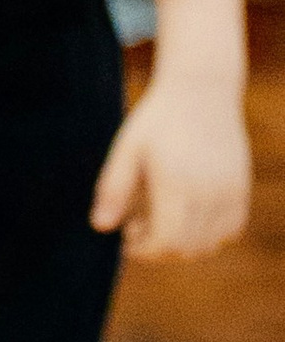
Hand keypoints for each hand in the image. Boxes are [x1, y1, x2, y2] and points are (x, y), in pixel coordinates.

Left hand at [91, 71, 252, 259]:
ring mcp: (229, 191)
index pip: (166, 241)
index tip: (128, 236)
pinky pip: (231, 228)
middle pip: (187, 248)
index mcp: (175, 183)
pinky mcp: (241, 187)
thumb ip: (113, 190)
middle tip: (140, 225)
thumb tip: (100, 227)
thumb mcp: (126, 149)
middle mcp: (208, 191)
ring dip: (185, 243)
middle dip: (159, 248)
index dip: (144, 250)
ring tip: (163, 217)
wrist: (201, 91)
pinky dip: (211, 233)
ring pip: (211, 243)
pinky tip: (189, 213)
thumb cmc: (157, 120)